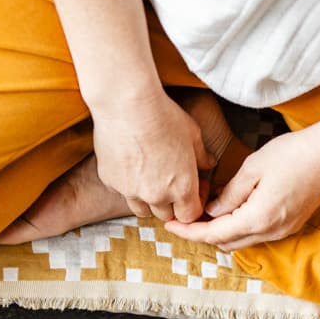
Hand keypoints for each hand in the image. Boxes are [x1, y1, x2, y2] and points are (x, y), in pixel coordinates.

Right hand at [91, 90, 214, 223]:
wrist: (127, 103)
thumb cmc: (164, 115)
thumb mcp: (192, 133)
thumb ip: (201, 155)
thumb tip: (208, 164)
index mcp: (182, 188)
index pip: (190, 215)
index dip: (192, 205)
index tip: (192, 189)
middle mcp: (156, 196)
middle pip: (165, 215)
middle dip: (170, 203)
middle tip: (170, 181)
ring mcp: (131, 191)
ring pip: (141, 209)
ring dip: (147, 200)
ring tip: (149, 177)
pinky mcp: (111, 181)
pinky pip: (121, 191)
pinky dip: (126, 184)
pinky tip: (129, 162)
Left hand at [165, 125, 319, 250]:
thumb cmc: (294, 153)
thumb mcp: (253, 168)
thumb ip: (229, 194)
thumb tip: (213, 211)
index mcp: (258, 218)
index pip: (213, 234)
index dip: (188, 231)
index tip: (170, 224)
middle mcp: (271, 232)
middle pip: (226, 243)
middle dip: (203, 233)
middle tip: (185, 215)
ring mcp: (284, 231)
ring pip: (242, 240)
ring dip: (222, 230)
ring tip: (205, 209)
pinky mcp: (291, 224)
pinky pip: (257, 233)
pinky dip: (239, 226)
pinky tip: (231, 208)